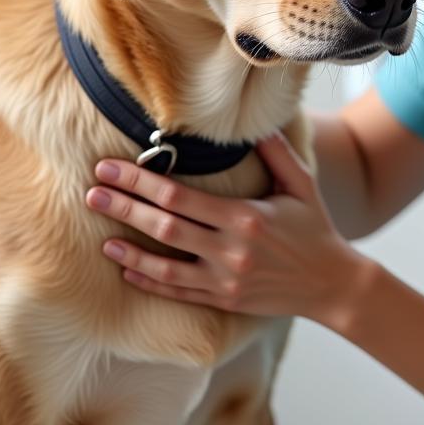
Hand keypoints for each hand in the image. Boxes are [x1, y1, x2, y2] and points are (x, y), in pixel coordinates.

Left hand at [84, 130, 370, 323]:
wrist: (331, 283)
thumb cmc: (315, 228)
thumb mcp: (302, 185)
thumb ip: (277, 153)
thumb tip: (255, 124)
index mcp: (245, 217)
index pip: (180, 197)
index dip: (141, 181)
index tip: (112, 168)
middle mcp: (230, 250)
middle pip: (164, 227)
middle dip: (125, 208)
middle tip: (92, 193)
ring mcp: (224, 279)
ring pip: (164, 265)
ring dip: (128, 250)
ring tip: (101, 236)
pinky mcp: (223, 300)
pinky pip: (177, 291)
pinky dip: (148, 280)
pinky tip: (127, 268)